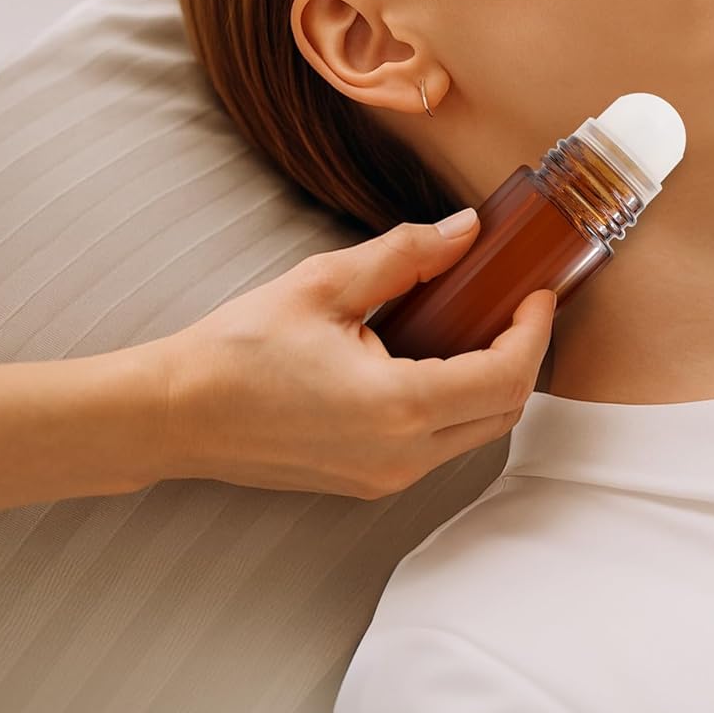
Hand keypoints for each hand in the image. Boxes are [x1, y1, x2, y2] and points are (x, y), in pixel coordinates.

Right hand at [125, 213, 557, 498]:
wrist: (176, 414)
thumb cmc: (237, 350)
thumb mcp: (323, 284)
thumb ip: (405, 256)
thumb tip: (464, 231)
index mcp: (398, 409)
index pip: (505, 377)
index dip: (533, 332)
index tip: (537, 292)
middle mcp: (401, 457)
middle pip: (502, 413)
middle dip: (521, 356)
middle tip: (513, 304)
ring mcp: (384, 477)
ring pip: (474, 433)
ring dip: (490, 381)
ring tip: (475, 322)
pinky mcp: (367, 480)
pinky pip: (438, 444)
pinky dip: (454, 401)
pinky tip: (431, 355)